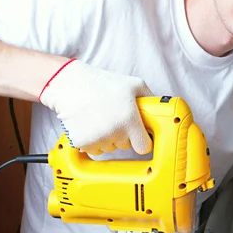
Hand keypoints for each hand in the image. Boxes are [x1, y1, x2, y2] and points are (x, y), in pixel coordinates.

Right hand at [39, 59, 153, 154]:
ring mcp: (97, 139)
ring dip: (107, 138)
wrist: (70, 84)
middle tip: (115, 118)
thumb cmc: (102, 83)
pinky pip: (93, 149)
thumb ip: (151, 100)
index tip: (139, 136)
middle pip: (125, 146)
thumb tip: (162, 111)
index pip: (144, 147)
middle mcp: (114, 132)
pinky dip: (93, 140)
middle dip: (123, 136)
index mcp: (129, 120)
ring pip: (109, 148)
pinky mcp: (81, 143)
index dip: (142, 141)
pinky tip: (90, 124)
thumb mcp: (134, 85)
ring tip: (101, 118)